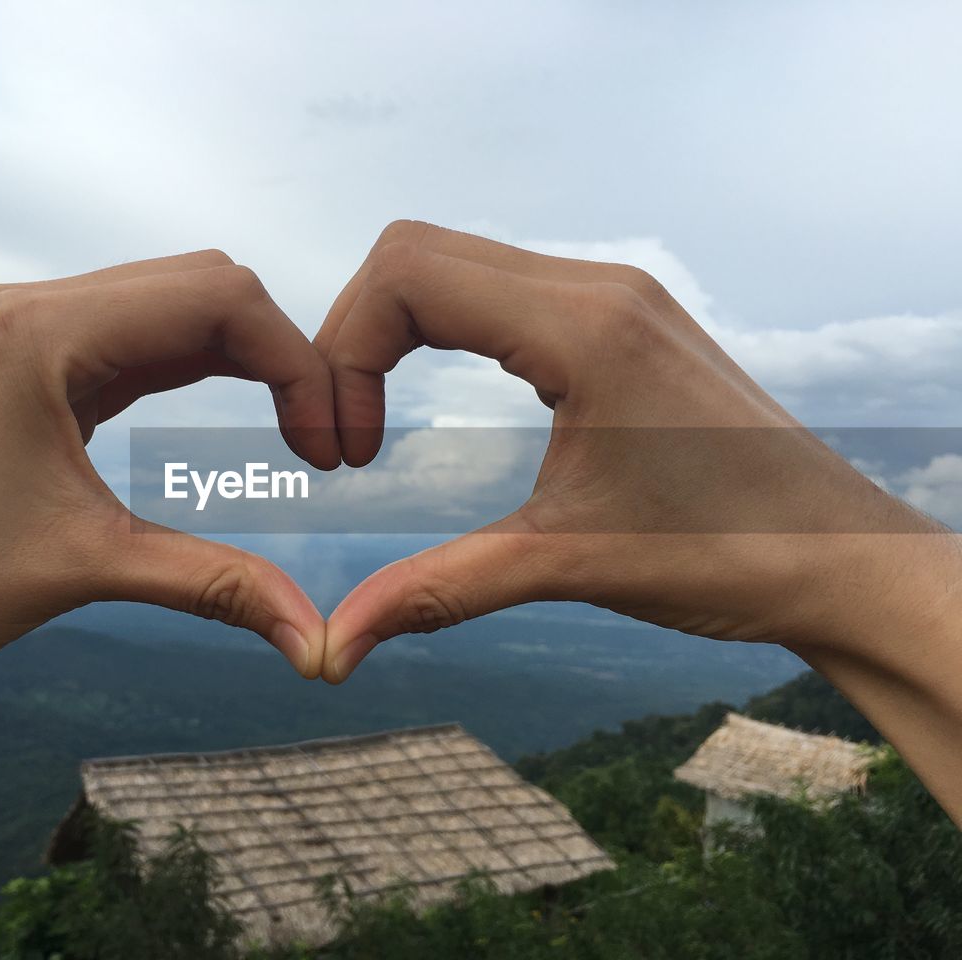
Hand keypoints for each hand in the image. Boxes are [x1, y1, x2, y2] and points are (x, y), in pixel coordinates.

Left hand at [0, 251, 339, 689]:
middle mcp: (28, 308)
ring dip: (234, 352)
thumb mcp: (86, 568)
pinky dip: (185, 362)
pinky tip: (220, 404)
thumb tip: (316, 641)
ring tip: (286, 422)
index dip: (295, 359)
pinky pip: (124, 335)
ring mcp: (17, 327)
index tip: (327, 441)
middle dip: (275, 350)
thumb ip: (215, 585)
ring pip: (162, 302)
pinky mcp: (15, 358)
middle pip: (196, 283)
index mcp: (41, 335)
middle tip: (316, 433)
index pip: (213, 298)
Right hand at [315, 221, 953, 682]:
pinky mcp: (624, 315)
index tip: (348, 449)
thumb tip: (336, 648)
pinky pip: (502, 285)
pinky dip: (445, 327)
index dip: (344, 351)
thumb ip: (437, 591)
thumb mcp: (564, 564)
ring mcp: (615, 293)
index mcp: (584, 327)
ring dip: (396, 331)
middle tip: (348, 435)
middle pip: (416, 253)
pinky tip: (445, 394)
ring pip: (456, 261)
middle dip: (354, 337)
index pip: (408, 274)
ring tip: (378, 419)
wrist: (840, 556)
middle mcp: (599, 287)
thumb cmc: (728, 555)